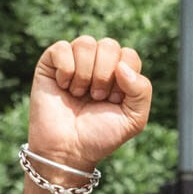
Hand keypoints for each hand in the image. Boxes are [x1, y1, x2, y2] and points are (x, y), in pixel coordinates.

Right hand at [27, 36, 152, 172]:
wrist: (68, 150)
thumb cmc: (100, 135)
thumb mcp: (134, 119)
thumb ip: (142, 90)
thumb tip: (121, 66)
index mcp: (119, 72)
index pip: (129, 55)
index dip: (123, 80)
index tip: (112, 101)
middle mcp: (97, 62)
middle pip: (109, 45)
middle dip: (104, 76)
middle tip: (95, 98)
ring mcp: (73, 60)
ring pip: (86, 43)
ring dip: (84, 74)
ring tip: (78, 94)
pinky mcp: (50, 63)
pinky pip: (62, 48)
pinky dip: (66, 70)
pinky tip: (63, 87)